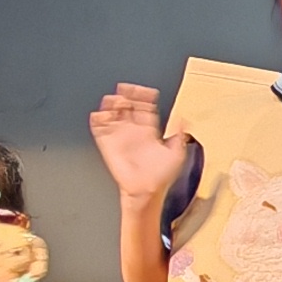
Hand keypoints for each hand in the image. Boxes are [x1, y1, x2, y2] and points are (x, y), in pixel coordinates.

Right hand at [88, 83, 187, 200]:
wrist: (146, 191)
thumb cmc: (160, 176)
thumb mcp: (176, 153)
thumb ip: (179, 135)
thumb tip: (184, 120)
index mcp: (149, 129)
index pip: (144, 106)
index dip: (143, 95)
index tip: (144, 90)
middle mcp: (133, 130)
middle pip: (128, 105)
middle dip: (126, 95)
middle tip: (125, 90)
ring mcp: (120, 136)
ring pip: (113, 113)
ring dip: (112, 104)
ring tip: (114, 100)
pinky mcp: (108, 145)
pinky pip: (99, 129)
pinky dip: (97, 120)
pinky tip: (99, 114)